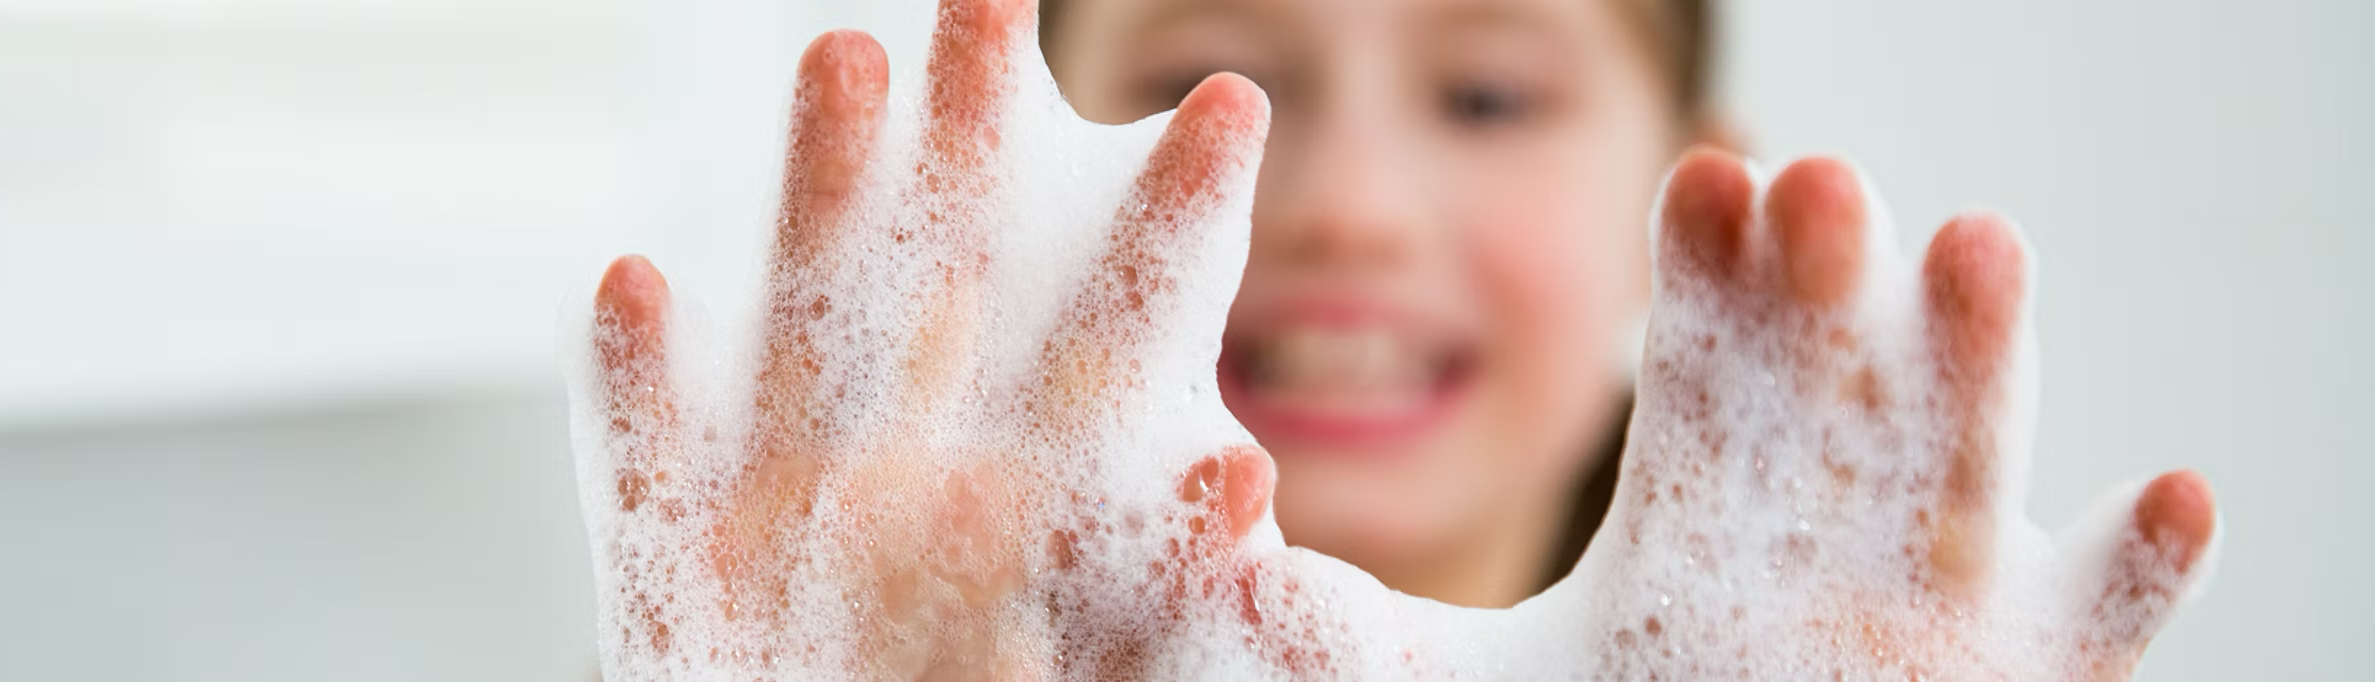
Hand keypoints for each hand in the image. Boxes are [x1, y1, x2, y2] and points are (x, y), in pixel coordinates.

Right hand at [577, 0, 1277, 676]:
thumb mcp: (1115, 665)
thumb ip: (1165, 585)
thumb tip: (1237, 483)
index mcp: (1031, 489)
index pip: (1116, 331)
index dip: (1167, 218)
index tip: (1228, 105)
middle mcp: (907, 462)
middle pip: (947, 269)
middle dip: (971, 132)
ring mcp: (785, 507)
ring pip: (803, 327)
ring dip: (819, 195)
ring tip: (843, 61)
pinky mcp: (677, 576)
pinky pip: (652, 472)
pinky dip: (641, 390)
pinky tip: (637, 287)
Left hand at [1213, 154, 2222, 679]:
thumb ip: (1337, 629)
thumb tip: (1208, 542)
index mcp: (1708, 498)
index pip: (1710, 357)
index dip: (1713, 271)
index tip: (1698, 181)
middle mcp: (1831, 522)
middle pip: (1838, 376)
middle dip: (1830, 278)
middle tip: (1811, 175)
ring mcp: (1935, 599)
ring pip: (1966, 458)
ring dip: (1983, 357)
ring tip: (1977, 244)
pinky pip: (2097, 624)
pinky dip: (2145, 571)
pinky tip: (2178, 493)